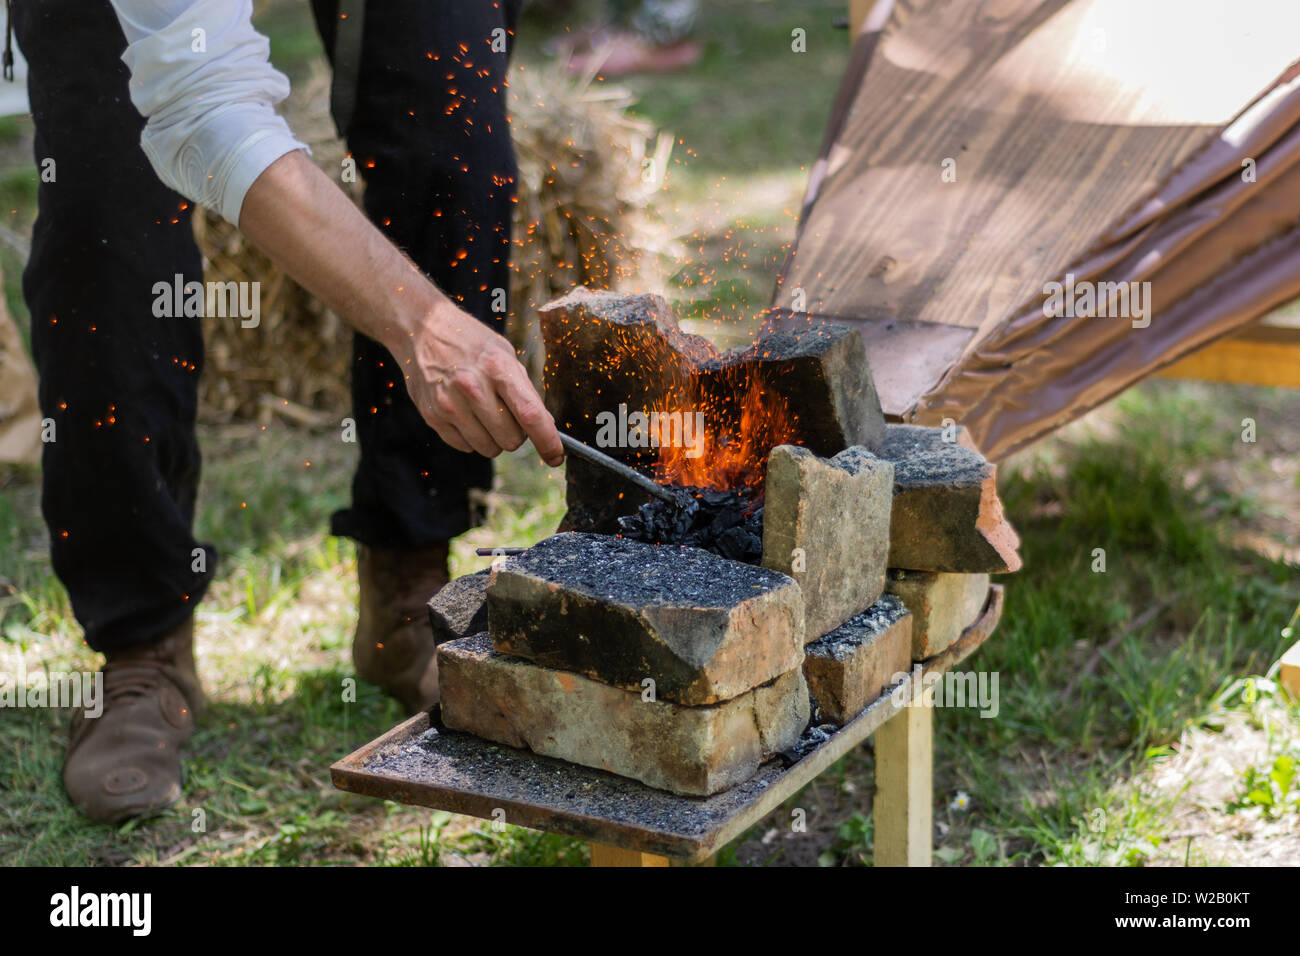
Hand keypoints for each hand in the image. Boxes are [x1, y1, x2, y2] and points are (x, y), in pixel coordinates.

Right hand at [400, 302, 564, 466]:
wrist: (423, 329)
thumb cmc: (471, 343)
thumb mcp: (504, 355)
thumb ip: (524, 390)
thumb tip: (545, 426)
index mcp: (497, 368)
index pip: (530, 415)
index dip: (548, 441)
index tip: (556, 457)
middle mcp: (473, 388)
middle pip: (511, 439)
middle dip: (516, 433)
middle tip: (506, 413)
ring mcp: (450, 404)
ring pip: (489, 449)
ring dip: (493, 438)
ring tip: (484, 411)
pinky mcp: (433, 417)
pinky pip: (466, 447)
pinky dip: (471, 437)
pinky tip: (465, 413)